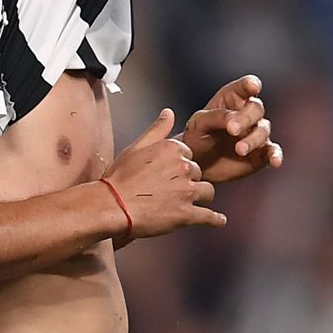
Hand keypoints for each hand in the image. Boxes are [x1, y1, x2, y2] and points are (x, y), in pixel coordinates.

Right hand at [104, 108, 226, 237]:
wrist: (112, 206)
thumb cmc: (120, 177)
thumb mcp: (136, 147)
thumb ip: (157, 129)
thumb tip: (169, 112)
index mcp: (173, 149)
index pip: (189, 154)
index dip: (181, 164)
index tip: (172, 172)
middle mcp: (184, 167)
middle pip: (198, 172)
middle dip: (190, 180)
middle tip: (175, 189)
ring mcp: (187, 192)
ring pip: (207, 192)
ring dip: (201, 196)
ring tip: (196, 202)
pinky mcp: (186, 214)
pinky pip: (209, 216)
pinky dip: (216, 219)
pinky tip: (220, 220)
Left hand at [181, 75, 283, 183]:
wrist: (198, 164)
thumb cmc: (197, 137)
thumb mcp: (199, 123)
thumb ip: (216, 117)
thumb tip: (233, 120)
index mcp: (232, 98)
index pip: (244, 87)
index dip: (250, 85)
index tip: (253, 87)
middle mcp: (248, 113)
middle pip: (256, 108)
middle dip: (246, 118)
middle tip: (232, 129)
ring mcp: (256, 133)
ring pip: (263, 130)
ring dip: (253, 139)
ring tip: (239, 150)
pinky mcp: (261, 153)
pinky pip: (272, 152)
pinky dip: (276, 155)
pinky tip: (275, 162)